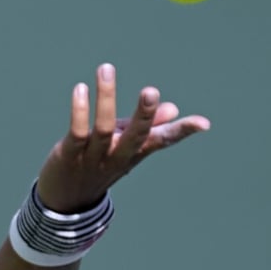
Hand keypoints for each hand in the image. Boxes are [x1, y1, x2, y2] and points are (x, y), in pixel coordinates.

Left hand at [37, 63, 210, 212]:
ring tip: (106, 69)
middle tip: (151, 91)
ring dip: (106, 98)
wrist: (66, 201)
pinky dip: (79, 112)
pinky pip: (77, 133)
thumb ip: (146, 127)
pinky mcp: (69, 155)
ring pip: (104, 129)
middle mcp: (118, 156)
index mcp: (135, 153)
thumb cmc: (99, 166)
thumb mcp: (124, 148)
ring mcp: (93, 158)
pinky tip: (80, 89)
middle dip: (144, 115)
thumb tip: (174, 108)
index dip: (182, 132)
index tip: (203, 123)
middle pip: (135, 137)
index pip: (162, 141)